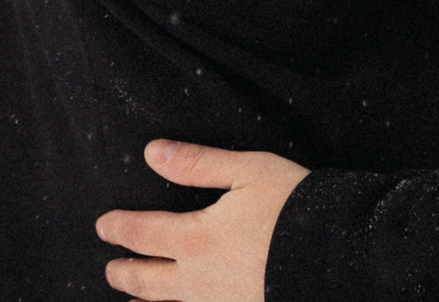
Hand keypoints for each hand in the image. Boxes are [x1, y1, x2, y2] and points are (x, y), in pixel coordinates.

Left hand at [97, 140, 310, 301]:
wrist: (335, 257)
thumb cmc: (293, 207)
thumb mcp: (248, 171)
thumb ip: (197, 164)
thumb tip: (152, 152)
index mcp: (195, 239)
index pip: (142, 232)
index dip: (119, 227)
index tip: (103, 225)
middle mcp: (197, 279)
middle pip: (146, 277)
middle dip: (123, 270)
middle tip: (110, 267)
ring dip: (142, 299)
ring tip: (129, 299)